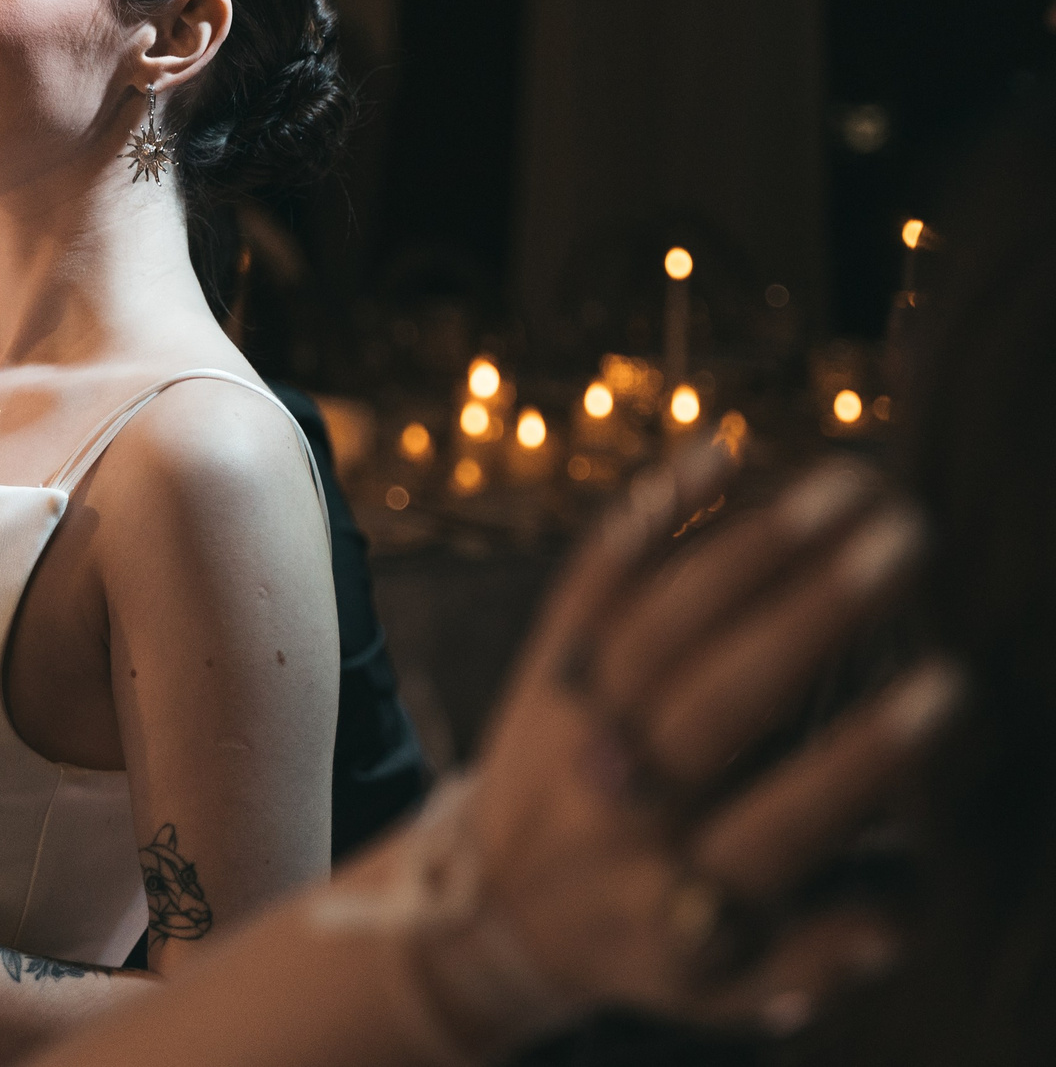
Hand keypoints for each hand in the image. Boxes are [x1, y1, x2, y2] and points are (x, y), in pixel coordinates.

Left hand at [414, 448, 942, 1042]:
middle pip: (715, 699)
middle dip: (814, 617)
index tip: (946, 687)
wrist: (483, 912)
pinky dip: (653, 512)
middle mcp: (620, 796)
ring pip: (659, 620)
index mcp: (677, 886)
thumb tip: (900, 917)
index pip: (781, 818)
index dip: (861, 757)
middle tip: (908, 542)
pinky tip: (724, 448)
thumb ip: (812, 957)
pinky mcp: (541, 661)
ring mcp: (573, 720)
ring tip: (851, 485)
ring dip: (756, 543)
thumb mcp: (722, 983)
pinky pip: (591, 577)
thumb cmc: (645, 942)